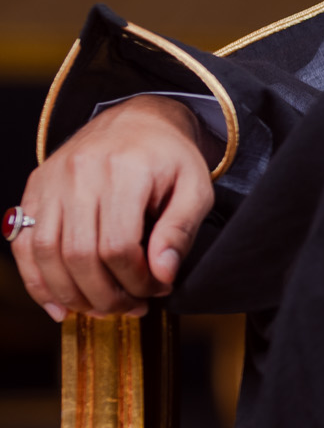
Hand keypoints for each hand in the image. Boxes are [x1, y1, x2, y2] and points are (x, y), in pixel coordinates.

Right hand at [10, 97, 215, 320]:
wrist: (137, 119)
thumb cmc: (169, 158)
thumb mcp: (195, 188)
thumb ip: (180, 231)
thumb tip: (162, 275)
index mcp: (124, 170)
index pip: (119, 246)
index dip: (136, 280)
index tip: (156, 288)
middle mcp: (80, 173)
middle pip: (80, 255)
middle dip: (106, 294)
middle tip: (131, 306)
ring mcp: (52, 180)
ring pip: (46, 253)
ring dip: (72, 294)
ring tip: (101, 308)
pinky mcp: (36, 189)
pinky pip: (23, 243)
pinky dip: (36, 280)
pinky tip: (58, 304)